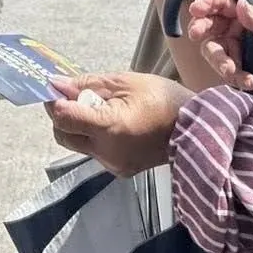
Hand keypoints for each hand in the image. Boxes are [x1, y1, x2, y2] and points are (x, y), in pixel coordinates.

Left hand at [44, 73, 192, 177]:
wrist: (198, 130)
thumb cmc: (164, 99)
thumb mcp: (126, 81)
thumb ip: (88, 84)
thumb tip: (57, 84)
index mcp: (108, 128)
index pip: (63, 118)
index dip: (55, 101)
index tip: (58, 88)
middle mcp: (106, 152)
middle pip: (63, 135)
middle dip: (62, 115)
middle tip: (76, 96)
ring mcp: (113, 165)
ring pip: (78, 144)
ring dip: (78, 126)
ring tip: (100, 107)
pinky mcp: (120, 170)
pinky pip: (95, 151)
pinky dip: (94, 136)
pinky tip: (112, 121)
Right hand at [186, 0, 252, 97]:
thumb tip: (241, 6)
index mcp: (246, 10)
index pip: (222, 1)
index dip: (207, 2)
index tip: (196, 9)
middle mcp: (234, 27)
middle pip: (209, 24)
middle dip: (201, 28)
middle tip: (197, 34)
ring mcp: (234, 48)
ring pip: (213, 50)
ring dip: (219, 60)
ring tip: (231, 71)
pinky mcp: (236, 68)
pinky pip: (226, 71)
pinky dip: (235, 77)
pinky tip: (250, 81)